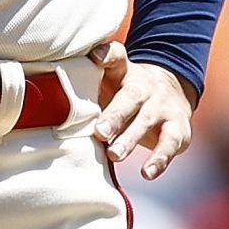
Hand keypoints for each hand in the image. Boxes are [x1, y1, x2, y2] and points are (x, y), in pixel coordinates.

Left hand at [90, 41, 194, 180]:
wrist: (175, 91)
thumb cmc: (128, 93)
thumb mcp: (112, 84)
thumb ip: (87, 90)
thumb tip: (50, 106)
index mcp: (126, 73)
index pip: (117, 58)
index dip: (107, 55)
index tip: (95, 57)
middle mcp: (146, 87)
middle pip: (130, 97)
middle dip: (115, 115)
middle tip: (99, 132)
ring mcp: (163, 107)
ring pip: (148, 121)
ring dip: (131, 138)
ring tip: (114, 155)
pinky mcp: (178, 129)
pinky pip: (170, 144)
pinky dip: (160, 159)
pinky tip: (147, 173)